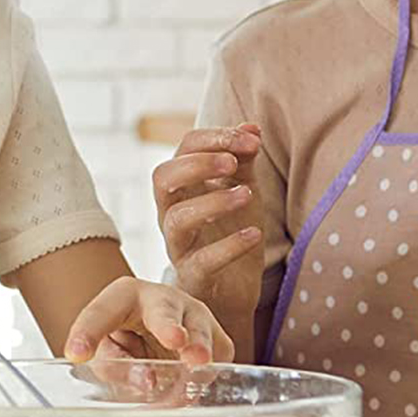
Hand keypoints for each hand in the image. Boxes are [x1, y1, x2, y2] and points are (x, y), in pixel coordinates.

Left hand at [62, 277, 232, 367]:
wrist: (162, 330)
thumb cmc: (129, 338)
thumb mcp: (108, 351)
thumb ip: (115, 366)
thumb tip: (148, 381)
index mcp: (124, 295)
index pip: (101, 313)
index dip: (88, 333)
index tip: (76, 353)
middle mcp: (163, 299)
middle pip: (163, 310)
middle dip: (167, 324)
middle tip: (173, 338)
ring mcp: (195, 315)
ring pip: (199, 332)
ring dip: (197, 348)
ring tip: (197, 362)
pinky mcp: (219, 339)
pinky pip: (215, 360)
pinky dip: (203, 376)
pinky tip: (192, 384)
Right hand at [152, 124, 264, 295]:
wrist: (235, 288)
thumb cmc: (231, 232)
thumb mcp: (242, 189)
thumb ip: (243, 160)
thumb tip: (251, 127)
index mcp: (182, 185)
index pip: (184, 148)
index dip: (214, 139)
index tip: (251, 140)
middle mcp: (171, 212)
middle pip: (163, 178)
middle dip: (197, 165)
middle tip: (232, 162)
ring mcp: (179, 245)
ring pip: (177, 219)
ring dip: (212, 202)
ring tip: (247, 196)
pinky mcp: (193, 277)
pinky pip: (202, 261)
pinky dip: (229, 246)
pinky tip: (253, 234)